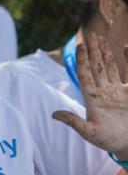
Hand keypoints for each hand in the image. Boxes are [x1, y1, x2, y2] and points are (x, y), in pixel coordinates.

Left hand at [54, 33, 127, 154]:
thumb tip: (53, 114)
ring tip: (100, 38)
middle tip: (89, 34)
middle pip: (96, 67)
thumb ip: (74, 122)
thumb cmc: (108, 141)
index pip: (85, 75)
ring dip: (105, 53)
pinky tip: (125, 47)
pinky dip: (127, 60)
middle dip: (93, 51)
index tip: (79, 46)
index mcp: (92, 98)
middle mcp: (103, 91)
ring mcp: (117, 91)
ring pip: (110, 67)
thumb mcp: (89, 132)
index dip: (82, 61)